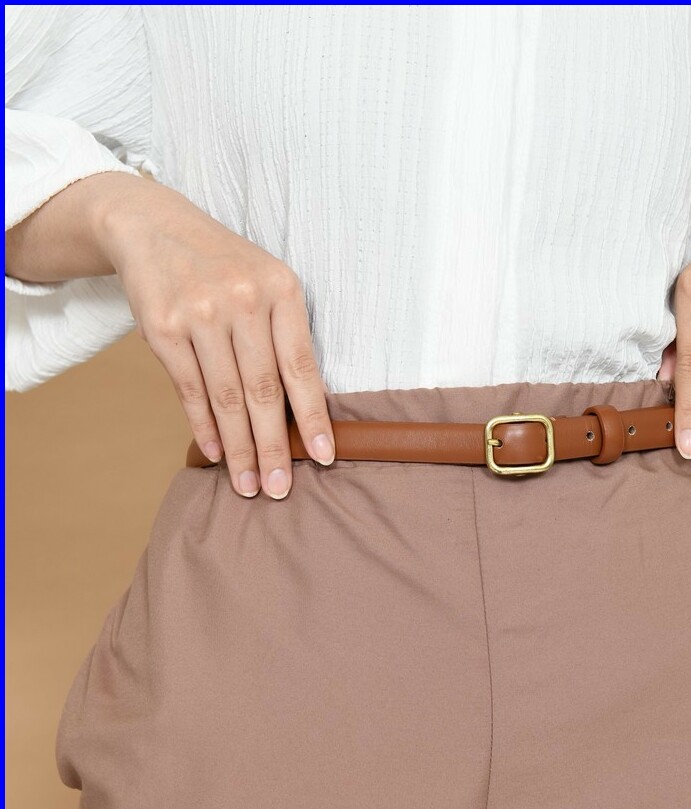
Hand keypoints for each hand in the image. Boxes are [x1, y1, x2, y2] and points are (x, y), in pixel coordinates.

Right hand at [95, 174, 333, 498]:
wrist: (153, 226)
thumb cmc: (224, 266)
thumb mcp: (267, 284)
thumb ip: (285, 337)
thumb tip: (304, 413)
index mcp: (283, 291)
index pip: (303, 367)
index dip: (315, 418)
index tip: (326, 458)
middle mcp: (244, 300)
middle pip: (264, 391)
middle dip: (274, 447)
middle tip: (280, 489)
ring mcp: (201, 312)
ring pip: (226, 397)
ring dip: (239, 448)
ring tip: (249, 484)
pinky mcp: (163, 326)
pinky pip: (189, 388)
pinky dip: (203, 425)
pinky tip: (215, 453)